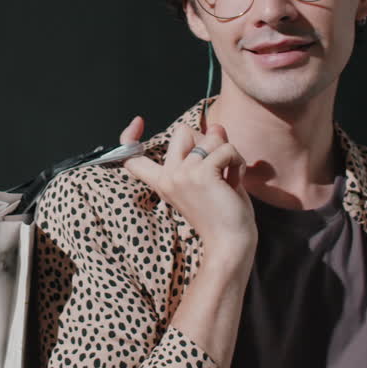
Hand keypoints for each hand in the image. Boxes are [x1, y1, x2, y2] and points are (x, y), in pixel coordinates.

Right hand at [117, 116, 257, 269]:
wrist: (230, 245)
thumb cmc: (224, 218)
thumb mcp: (212, 180)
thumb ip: (210, 152)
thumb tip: (216, 126)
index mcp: (163, 183)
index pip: (132, 158)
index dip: (129, 137)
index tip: (138, 122)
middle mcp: (168, 176)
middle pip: (181, 131)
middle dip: (206, 140)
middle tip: (217, 167)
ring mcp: (182, 174)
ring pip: (210, 137)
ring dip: (228, 153)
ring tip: (230, 178)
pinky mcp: (201, 174)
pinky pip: (226, 148)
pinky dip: (237, 161)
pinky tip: (235, 181)